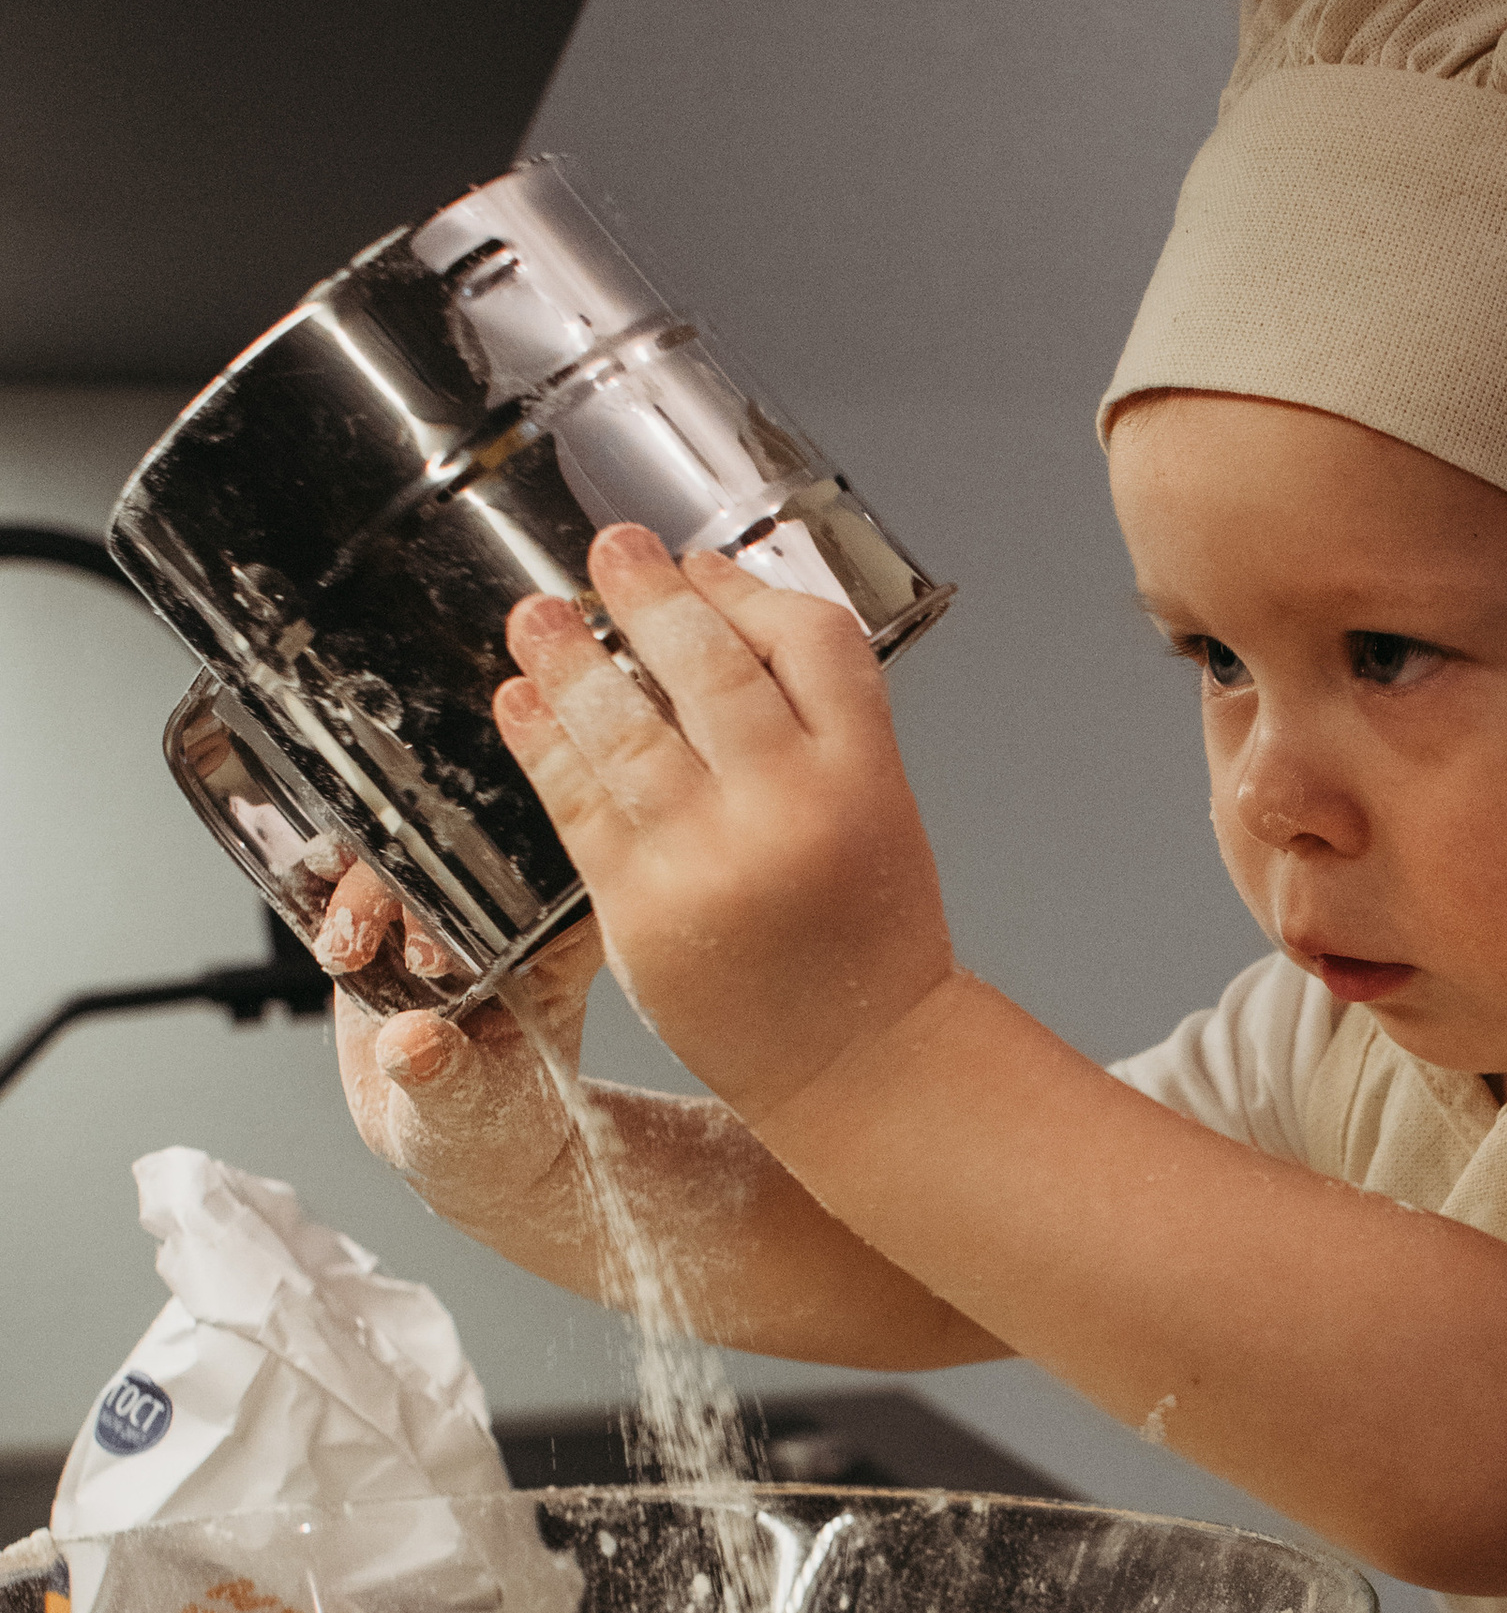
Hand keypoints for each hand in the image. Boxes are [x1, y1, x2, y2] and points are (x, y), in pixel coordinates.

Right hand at [322, 858, 603, 1224]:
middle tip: (396, 961)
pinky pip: (349, 874)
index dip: (483, 885)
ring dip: (358, 886)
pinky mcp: (386, 916)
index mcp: (558, 940)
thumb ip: (444, 1078)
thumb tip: (413, 1043)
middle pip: (456, 846)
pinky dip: (324, 887)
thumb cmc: (490, 1128)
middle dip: (408, 884)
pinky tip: (321, 933)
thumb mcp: (470, 1112)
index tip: (435, 950)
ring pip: (397, 847)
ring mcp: (440, 907)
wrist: (450, 1142)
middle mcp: (502, 910)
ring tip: (346, 955)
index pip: (538, 867)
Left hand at [492, 526, 954, 1128]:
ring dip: (571, 658)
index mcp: (864, 775)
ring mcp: (712, 857)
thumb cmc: (867, 936)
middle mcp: (791, 807)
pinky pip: (578, 803)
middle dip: (647, 596)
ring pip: (626, 725)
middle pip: (709, 665)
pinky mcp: (643, 907)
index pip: (812, 639)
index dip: (745, 590)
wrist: (859, 1060)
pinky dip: (543, 742)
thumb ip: (818, 722)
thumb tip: (722, 616)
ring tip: (538, 616)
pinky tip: (521, 703)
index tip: (698, 568)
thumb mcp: (878, 808)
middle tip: (609, 552)